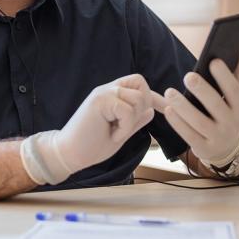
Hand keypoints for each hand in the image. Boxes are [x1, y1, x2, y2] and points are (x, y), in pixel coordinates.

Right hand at [21, 74, 162, 184]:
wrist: (70, 154)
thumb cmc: (92, 145)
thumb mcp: (120, 133)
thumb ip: (134, 121)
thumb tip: (151, 111)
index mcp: (113, 95)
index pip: (139, 85)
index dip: (156, 97)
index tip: (168, 109)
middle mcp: (108, 89)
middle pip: (141, 85)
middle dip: (143, 106)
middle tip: (127, 125)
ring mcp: (103, 93)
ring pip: (137, 98)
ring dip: (132, 120)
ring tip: (117, 132)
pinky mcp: (99, 100)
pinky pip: (127, 110)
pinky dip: (124, 127)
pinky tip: (113, 135)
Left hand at [160, 52, 238, 166]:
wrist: (228, 149)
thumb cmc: (229, 114)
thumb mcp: (236, 98)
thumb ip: (237, 75)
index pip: (235, 90)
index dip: (225, 76)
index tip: (213, 61)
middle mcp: (232, 124)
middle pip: (215, 105)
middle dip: (202, 90)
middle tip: (188, 76)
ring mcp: (218, 137)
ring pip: (198, 121)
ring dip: (183, 106)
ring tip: (169, 92)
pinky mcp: (204, 148)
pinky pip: (188, 135)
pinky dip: (177, 123)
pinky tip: (168, 110)